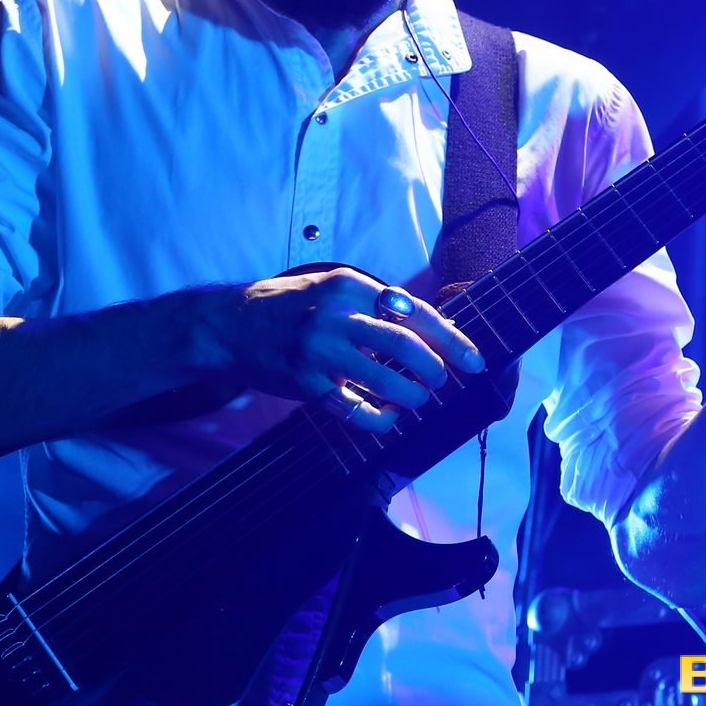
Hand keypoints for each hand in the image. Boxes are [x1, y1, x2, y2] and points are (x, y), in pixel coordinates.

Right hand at [201, 267, 486, 431]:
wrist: (230, 327)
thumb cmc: (288, 306)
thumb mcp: (331, 289)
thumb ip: (373, 303)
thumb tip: (429, 326)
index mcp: (349, 286)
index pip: (415, 311)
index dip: (451, 338)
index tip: (475, 359)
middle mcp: (337, 316)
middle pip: (406, 347)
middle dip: (436, 370)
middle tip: (443, 382)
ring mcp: (320, 352)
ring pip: (386, 381)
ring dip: (412, 396)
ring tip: (418, 399)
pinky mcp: (306, 384)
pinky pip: (355, 409)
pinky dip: (380, 419)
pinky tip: (388, 419)